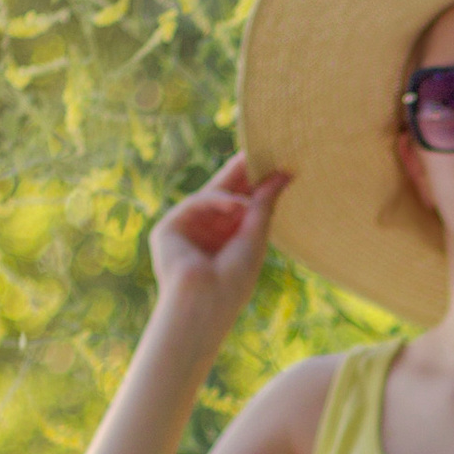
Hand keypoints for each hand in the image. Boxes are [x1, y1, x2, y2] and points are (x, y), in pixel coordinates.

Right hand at [148, 154, 284, 342]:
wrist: (206, 304)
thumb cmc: (233, 281)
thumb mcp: (255, 236)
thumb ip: (265, 203)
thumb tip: (285, 174)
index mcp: (226, 239)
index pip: (239, 204)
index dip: (253, 183)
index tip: (273, 163)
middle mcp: (205, 232)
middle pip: (223, 194)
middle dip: (240, 173)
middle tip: (260, 149)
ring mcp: (185, 230)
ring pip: (209, 196)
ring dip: (234, 187)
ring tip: (257, 172)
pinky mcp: (168, 228)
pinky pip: (194, 203)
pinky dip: (216, 202)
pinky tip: (237, 205)